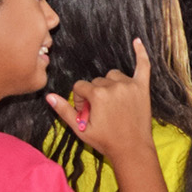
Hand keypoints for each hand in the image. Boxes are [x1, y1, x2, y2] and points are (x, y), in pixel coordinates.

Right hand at [45, 38, 153, 165]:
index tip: (86, 114)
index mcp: (98, 94)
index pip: (80, 86)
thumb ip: (64, 111)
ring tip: (112, 104)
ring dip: (110, 86)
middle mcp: (114, 86)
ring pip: (113, 76)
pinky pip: (143, 66)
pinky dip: (141, 53)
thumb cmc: (105, 141)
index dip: (80, 100)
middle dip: (95, 95)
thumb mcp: (80, 129)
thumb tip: (48, 96)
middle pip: (97, 81)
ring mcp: (129, 85)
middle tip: (100, 114)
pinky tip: (137, 41)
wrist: (132, 150)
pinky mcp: (142, 88)